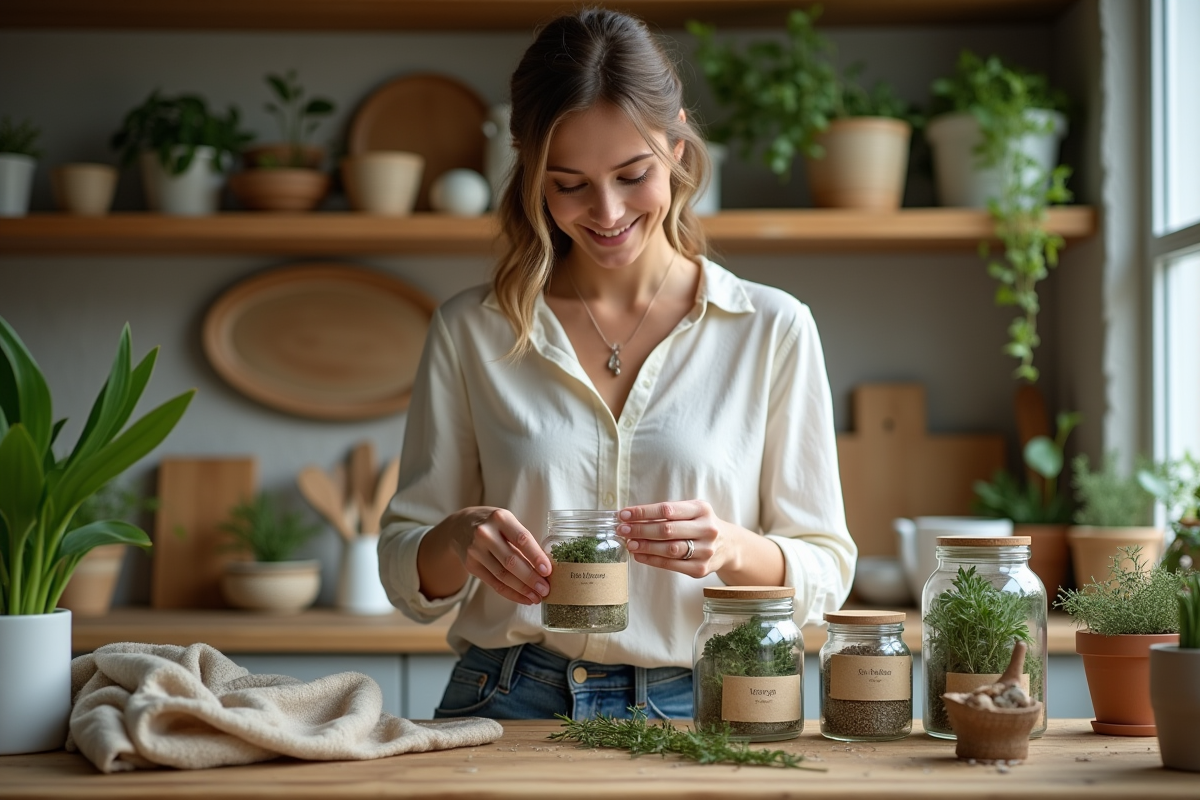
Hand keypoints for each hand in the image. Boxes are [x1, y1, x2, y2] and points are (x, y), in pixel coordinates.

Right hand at [433, 507, 551, 604]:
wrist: (460, 526)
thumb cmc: (493, 525)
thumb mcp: (507, 522)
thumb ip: (522, 540)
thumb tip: (545, 567)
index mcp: (500, 518)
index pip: (522, 539)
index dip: (536, 556)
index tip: (548, 571)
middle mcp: (485, 533)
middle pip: (511, 561)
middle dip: (531, 578)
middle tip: (545, 589)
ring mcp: (475, 550)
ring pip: (502, 575)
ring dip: (522, 589)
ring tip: (536, 597)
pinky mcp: (471, 565)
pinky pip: (494, 583)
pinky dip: (510, 593)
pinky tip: (523, 598)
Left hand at [618, 500, 724, 577]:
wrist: (729, 545)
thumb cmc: (701, 524)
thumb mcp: (692, 511)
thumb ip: (668, 513)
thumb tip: (632, 517)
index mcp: (702, 509)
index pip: (667, 510)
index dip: (642, 512)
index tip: (624, 514)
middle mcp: (706, 529)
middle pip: (667, 530)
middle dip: (640, 530)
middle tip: (622, 530)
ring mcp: (705, 551)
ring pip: (669, 549)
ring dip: (645, 546)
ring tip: (629, 543)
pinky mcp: (701, 569)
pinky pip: (671, 565)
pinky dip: (652, 560)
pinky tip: (639, 555)